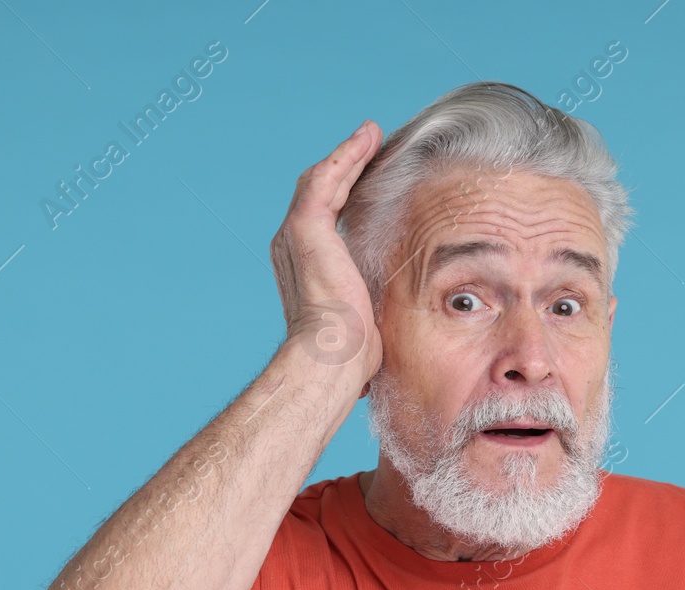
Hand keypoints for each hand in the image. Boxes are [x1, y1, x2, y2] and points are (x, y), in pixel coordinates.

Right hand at [269, 119, 383, 382]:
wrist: (331, 358)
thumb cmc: (350, 354)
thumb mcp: (364, 320)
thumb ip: (369, 306)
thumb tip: (393, 325)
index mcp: (304, 266)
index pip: (325, 218)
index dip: (346, 194)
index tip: (371, 179)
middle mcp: (291, 246)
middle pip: (320, 193)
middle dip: (345, 168)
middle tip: (371, 146)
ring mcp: (296, 235)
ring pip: (322, 180)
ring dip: (348, 155)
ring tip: (371, 135)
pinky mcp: (307, 227)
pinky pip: (326, 179)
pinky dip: (346, 156)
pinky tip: (367, 140)